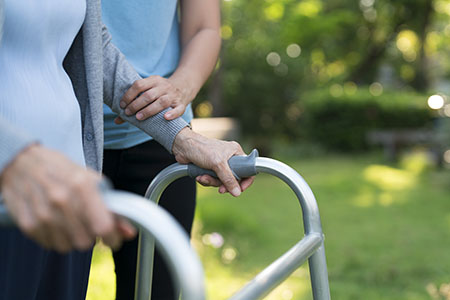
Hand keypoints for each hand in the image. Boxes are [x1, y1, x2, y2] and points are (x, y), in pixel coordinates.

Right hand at [0, 145, 135, 251]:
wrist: (22, 163)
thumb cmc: (61, 170)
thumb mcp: (92, 181)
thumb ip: (113, 208)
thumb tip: (129, 232)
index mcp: (82, 186)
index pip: (103, 227)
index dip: (113, 238)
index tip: (114, 240)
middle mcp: (62, 200)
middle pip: (86, 241)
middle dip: (91, 236)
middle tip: (87, 223)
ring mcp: (43, 213)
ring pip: (68, 247)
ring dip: (72, 238)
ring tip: (69, 221)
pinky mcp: (28, 224)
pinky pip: (50, 245)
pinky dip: (55, 238)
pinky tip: (54, 222)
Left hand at [117, 75, 190, 122]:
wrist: (183, 87)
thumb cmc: (160, 92)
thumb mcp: (149, 90)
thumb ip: (134, 102)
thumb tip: (116, 120)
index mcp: (154, 80)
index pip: (139, 85)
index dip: (129, 95)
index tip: (122, 105)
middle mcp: (164, 86)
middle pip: (149, 95)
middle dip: (136, 104)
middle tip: (128, 113)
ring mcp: (173, 96)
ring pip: (162, 102)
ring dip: (149, 110)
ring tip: (138, 117)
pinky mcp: (181, 105)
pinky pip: (178, 109)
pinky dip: (172, 114)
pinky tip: (165, 117)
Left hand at [172, 128, 253, 195]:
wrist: (183, 146)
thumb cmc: (201, 148)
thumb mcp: (217, 164)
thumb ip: (228, 179)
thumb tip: (237, 192)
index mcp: (235, 152)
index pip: (248, 169)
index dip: (245, 181)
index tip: (240, 189)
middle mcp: (229, 158)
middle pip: (233, 178)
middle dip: (223, 184)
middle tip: (219, 189)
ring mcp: (219, 164)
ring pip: (222, 181)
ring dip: (212, 182)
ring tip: (203, 177)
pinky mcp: (210, 168)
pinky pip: (213, 180)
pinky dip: (206, 180)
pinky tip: (199, 176)